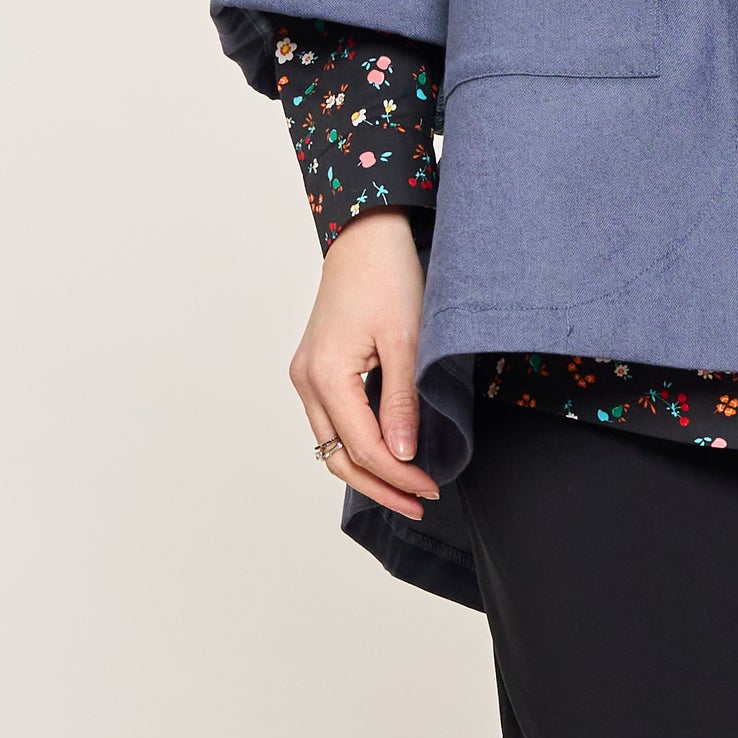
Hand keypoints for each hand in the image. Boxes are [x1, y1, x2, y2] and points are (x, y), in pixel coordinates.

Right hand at [289, 210, 441, 520]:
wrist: (366, 235)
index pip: (363, 447)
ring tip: (407, 488)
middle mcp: (306, 381)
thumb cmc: (389, 276)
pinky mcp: (314, 368)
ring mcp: (305, 375)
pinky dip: (357, 443)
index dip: (399, 475)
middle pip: (339, 457)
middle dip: (380, 485)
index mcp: (325, 375)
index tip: (431, 489)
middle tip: (421, 502)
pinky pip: (332, 421)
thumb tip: (403, 455)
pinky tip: (387, 453)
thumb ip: (402, 401)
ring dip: (368, 470)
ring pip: (332, 444)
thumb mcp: (407, 339)